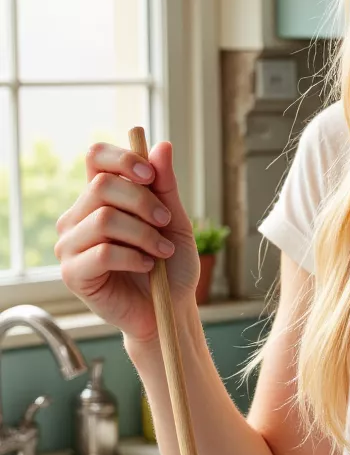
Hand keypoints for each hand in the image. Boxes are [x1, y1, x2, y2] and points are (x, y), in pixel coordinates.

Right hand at [55, 141, 199, 343]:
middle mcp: (78, 217)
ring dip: (143, 234)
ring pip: (104, 219)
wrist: (169, 308)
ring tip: (161, 251)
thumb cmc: (170, 265)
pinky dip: (133, 257)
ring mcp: (70, 245)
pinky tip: (146, 267)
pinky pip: (102, 252)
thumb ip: (165, 185)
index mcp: (99, 198)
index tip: (150, 176)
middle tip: (165, 223)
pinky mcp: (73, 274)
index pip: (95, 157)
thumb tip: (161, 146)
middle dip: (143, 202)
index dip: (122, 159)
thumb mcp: (174, 221)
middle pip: (101, 186)